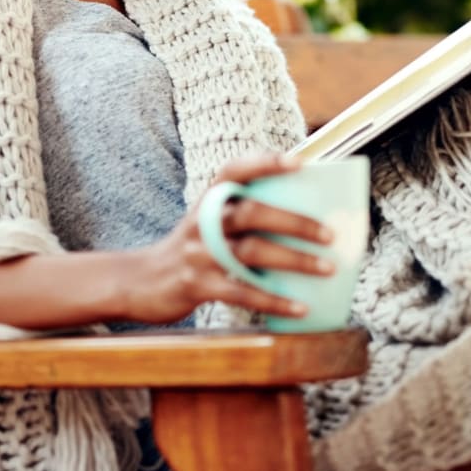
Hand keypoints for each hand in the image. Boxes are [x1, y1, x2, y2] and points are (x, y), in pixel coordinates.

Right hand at [119, 155, 334, 324]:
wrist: (141, 281)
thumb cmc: (193, 249)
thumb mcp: (209, 222)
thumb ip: (242, 213)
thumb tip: (305, 218)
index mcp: (209, 199)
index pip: (235, 170)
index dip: (266, 163)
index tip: (300, 163)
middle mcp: (203, 221)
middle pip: (251, 213)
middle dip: (294, 223)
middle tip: (330, 235)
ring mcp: (198, 253)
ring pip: (251, 252)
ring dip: (294, 261)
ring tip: (327, 269)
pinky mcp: (197, 285)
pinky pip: (241, 292)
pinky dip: (274, 300)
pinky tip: (299, 308)